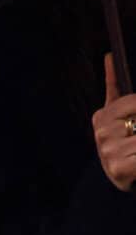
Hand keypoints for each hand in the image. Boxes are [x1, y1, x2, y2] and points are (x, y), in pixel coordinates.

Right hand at [93, 55, 135, 191]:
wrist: (120, 178)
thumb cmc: (123, 142)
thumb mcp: (118, 113)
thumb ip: (114, 86)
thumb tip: (110, 56)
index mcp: (102, 117)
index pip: (132, 101)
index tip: (134, 120)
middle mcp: (102, 133)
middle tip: (133, 131)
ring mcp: (109, 152)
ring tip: (134, 146)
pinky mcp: (119, 168)